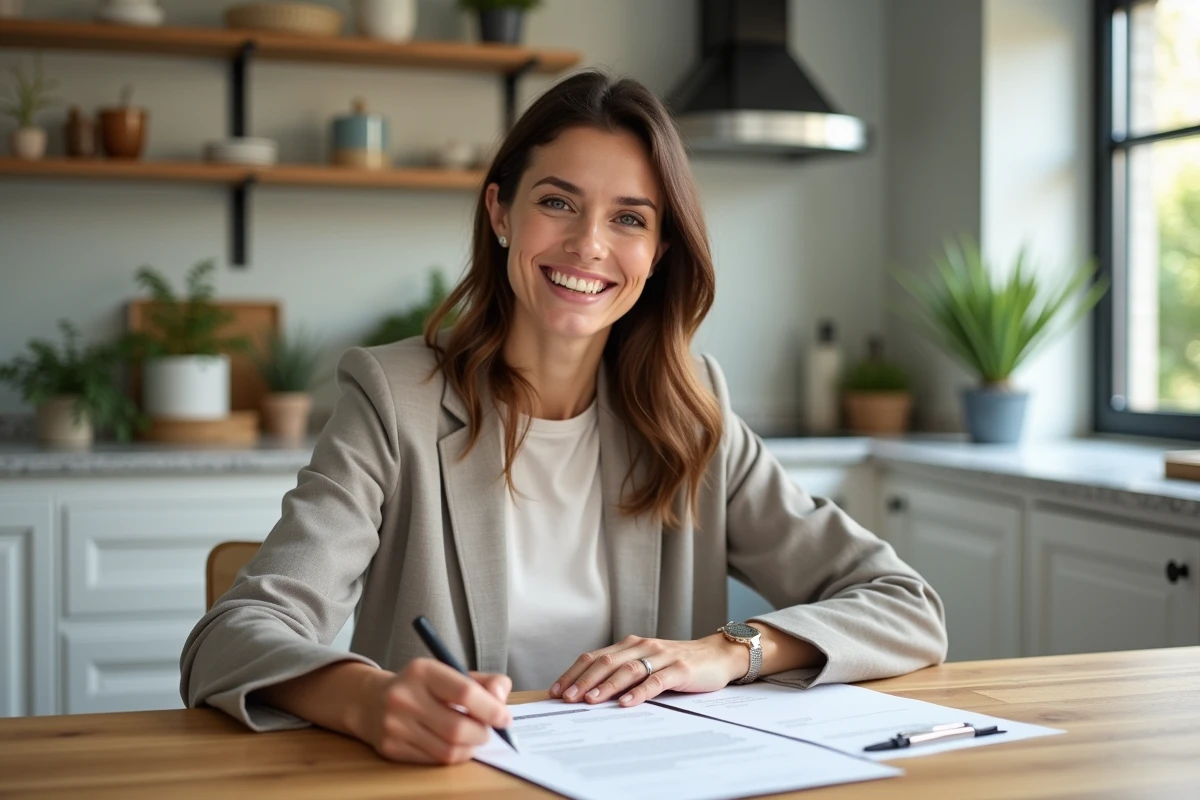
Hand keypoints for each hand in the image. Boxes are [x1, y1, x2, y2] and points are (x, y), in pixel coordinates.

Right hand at [349, 658, 512, 764]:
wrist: (371, 702)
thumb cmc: (421, 687)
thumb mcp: (449, 673)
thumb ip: (483, 682)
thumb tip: (501, 699)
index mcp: (422, 671)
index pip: (464, 693)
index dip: (491, 709)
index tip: (505, 717)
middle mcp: (404, 697)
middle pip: (457, 728)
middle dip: (482, 733)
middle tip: (488, 731)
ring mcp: (394, 725)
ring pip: (448, 750)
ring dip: (470, 748)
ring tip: (472, 738)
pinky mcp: (391, 749)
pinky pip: (434, 760)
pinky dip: (453, 756)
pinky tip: (454, 745)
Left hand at [549, 633, 748, 707]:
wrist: (717, 656)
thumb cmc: (678, 664)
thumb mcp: (647, 664)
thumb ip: (623, 672)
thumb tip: (588, 693)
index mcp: (631, 645)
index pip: (595, 657)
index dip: (574, 673)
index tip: (556, 690)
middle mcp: (643, 646)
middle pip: (606, 662)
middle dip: (583, 680)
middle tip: (566, 698)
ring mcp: (661, 657)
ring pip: (628, 670)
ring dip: (606, 686)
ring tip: (590, 701)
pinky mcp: (680, 670)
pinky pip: (655, 681)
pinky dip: (639, 692)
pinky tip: (626, 703)